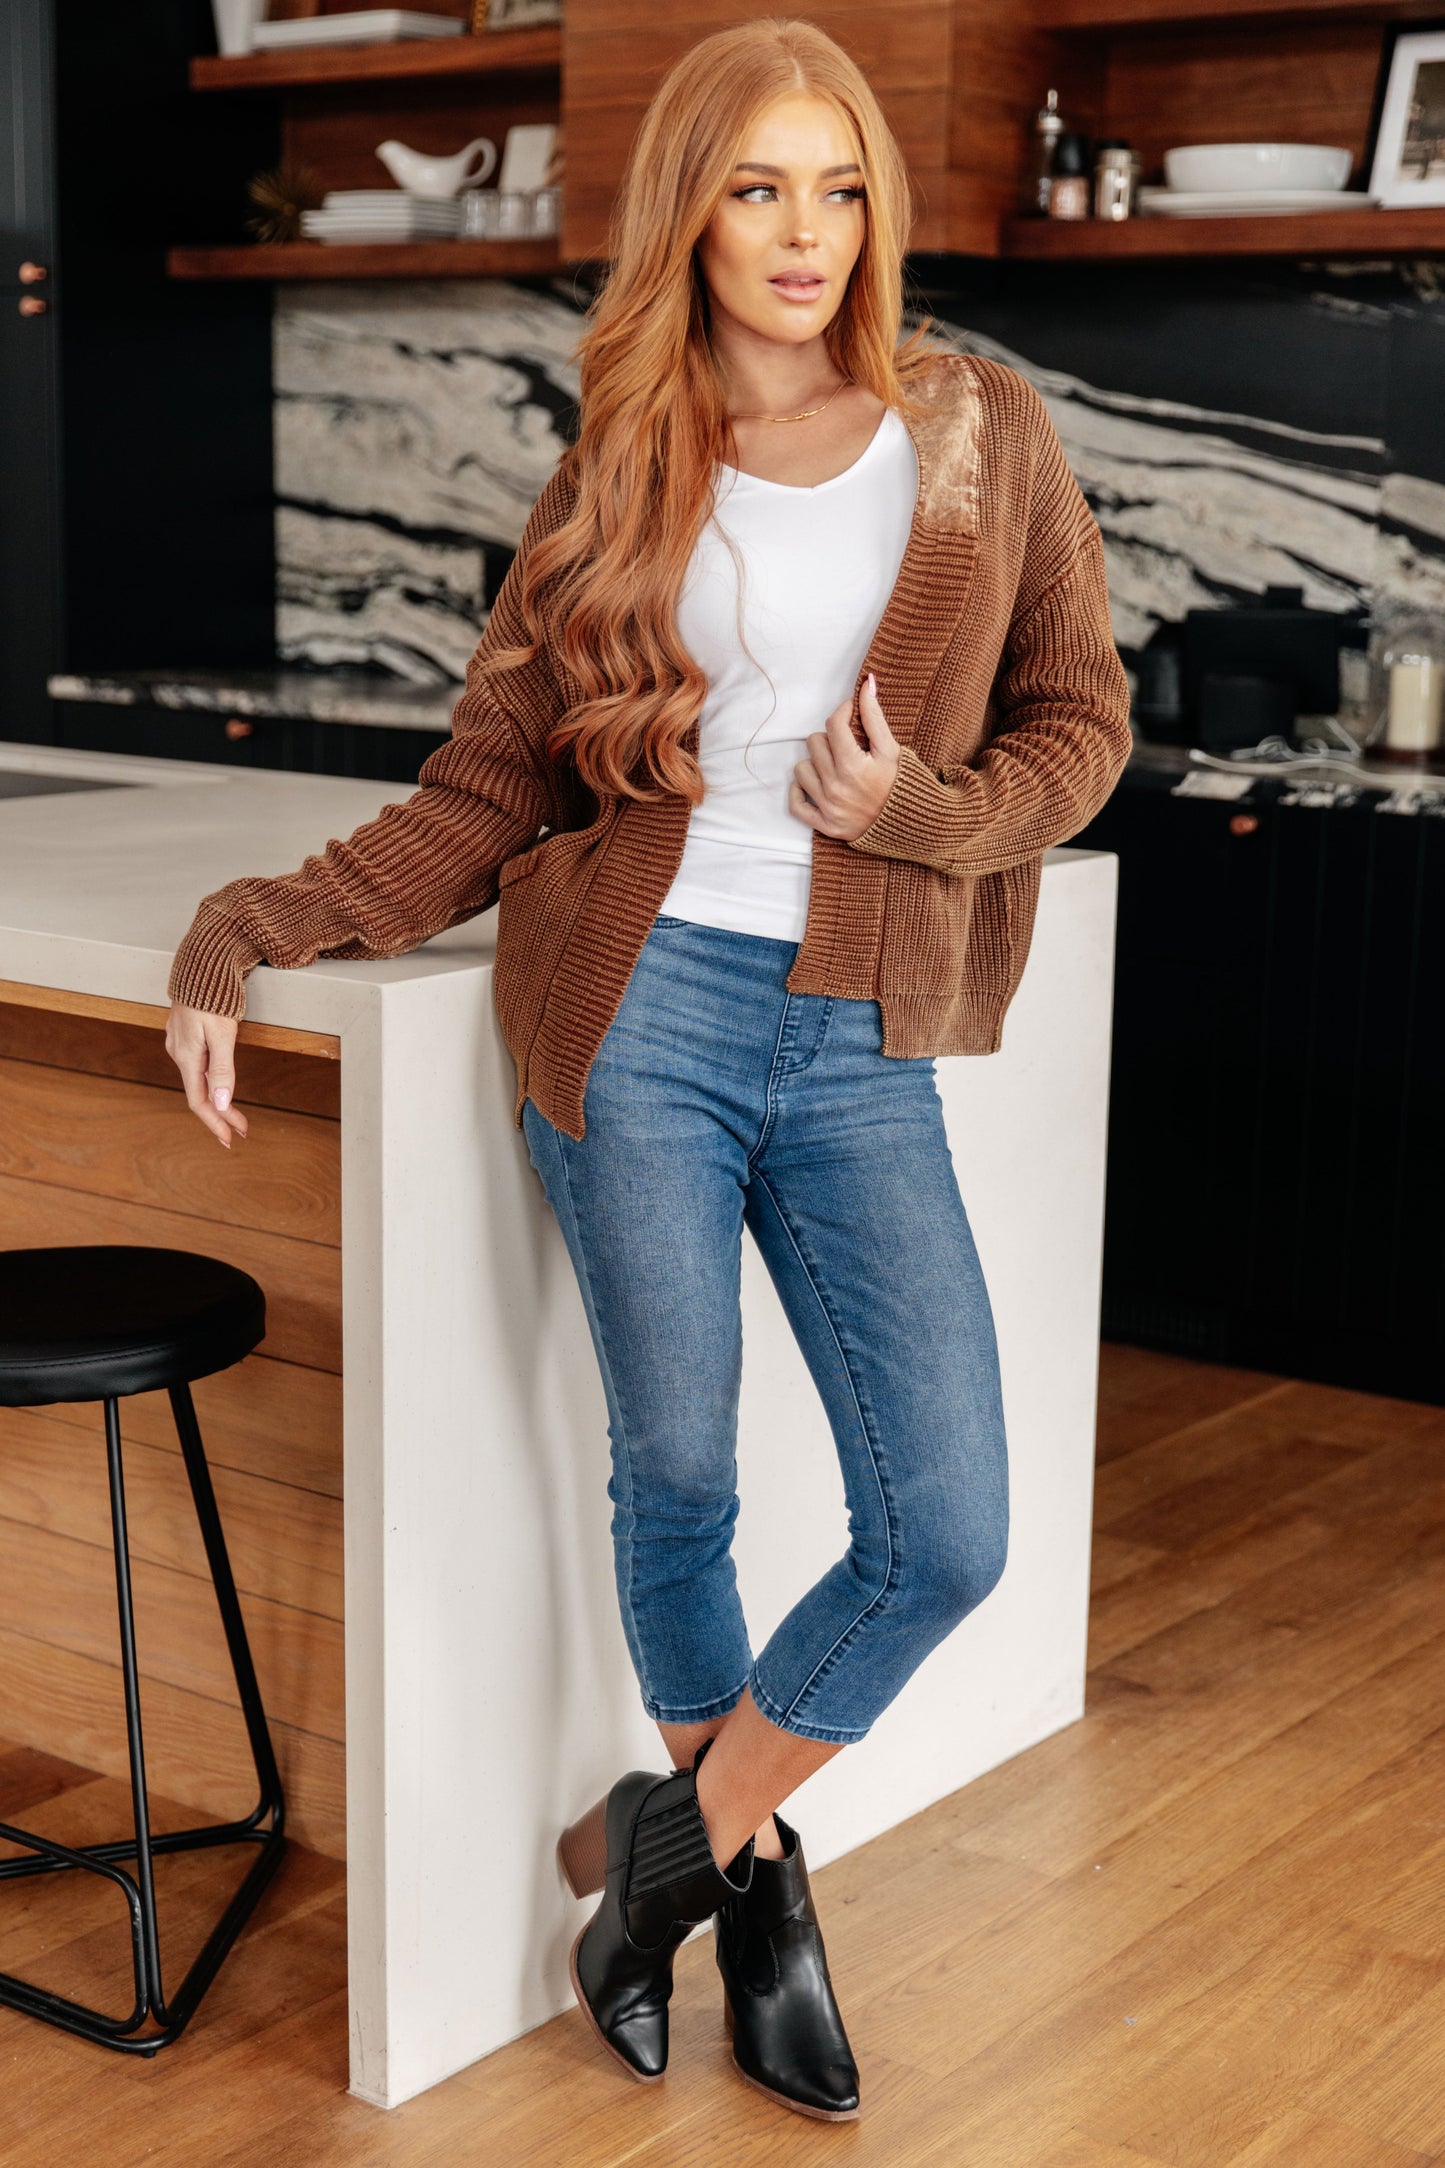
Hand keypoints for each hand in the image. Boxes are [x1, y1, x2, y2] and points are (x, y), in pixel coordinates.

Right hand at [165, 1004, 247, 1149]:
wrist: (202, 964)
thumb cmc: (213, 996)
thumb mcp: (222, 1034)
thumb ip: (222, 1070)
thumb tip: (222, 1103)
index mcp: (187, 1057)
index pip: (200, 1102)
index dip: (216, 1123)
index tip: (231, 1139)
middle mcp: (179, 1053)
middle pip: (200, 1094)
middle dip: (221, 1116)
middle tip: (241, 1131)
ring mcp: (180, 1043)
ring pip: (197, 1081)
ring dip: (217, 1100)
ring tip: (234, 1115)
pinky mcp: (185, 1034)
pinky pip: (196, 1067)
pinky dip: (210, 1082)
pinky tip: (218, 1086)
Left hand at [790, 673, 900, 841]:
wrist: (910, 824)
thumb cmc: (901, 784)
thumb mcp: (891, 749)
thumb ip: (875, 716)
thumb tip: (866, 682)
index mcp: (853, 766)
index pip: (833, 724)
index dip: (842, 712)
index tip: (850, 713)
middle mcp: (835, 787)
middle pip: (814, 743)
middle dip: (830, 740)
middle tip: (848, 746)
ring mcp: (827, 807)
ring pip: (801, 769)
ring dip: (815, 764)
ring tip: (835, 767)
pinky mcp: (823, 824)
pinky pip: (795, 804)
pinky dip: (800, 792)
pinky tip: (815, 784)